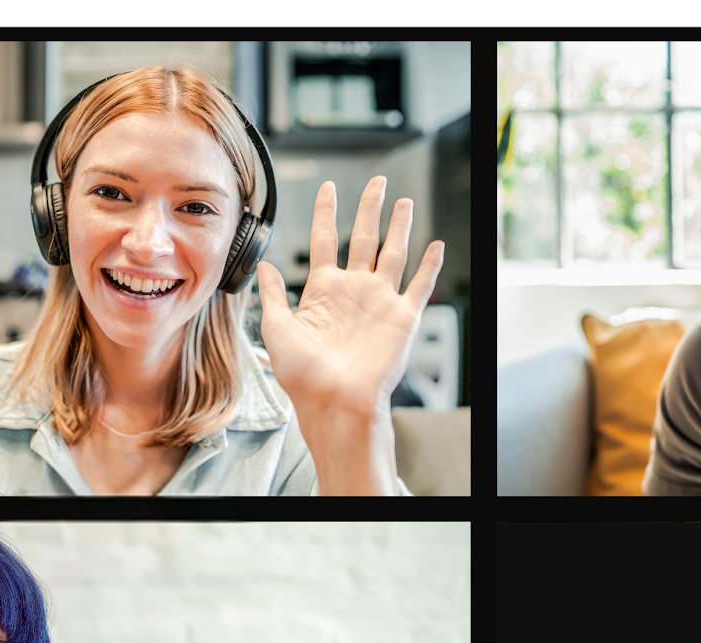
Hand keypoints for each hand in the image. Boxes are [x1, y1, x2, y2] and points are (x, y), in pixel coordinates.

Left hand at [256, 177, 443, 423]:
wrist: (333, 401)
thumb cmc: (304, 376)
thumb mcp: (277, 328)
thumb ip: (273, 295)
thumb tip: (263, 267)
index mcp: (323, 291)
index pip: (325, 240)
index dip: (326, 212)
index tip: (328, 189)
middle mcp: (353, 292)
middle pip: (363, 237)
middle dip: (370, 208)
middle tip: (376, 183)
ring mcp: (379, 302)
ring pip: (393, 253)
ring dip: (399, 226)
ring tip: (403, 202)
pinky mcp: (402, 318)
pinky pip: (420, 285)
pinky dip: (430, 266)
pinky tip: (436, 246)